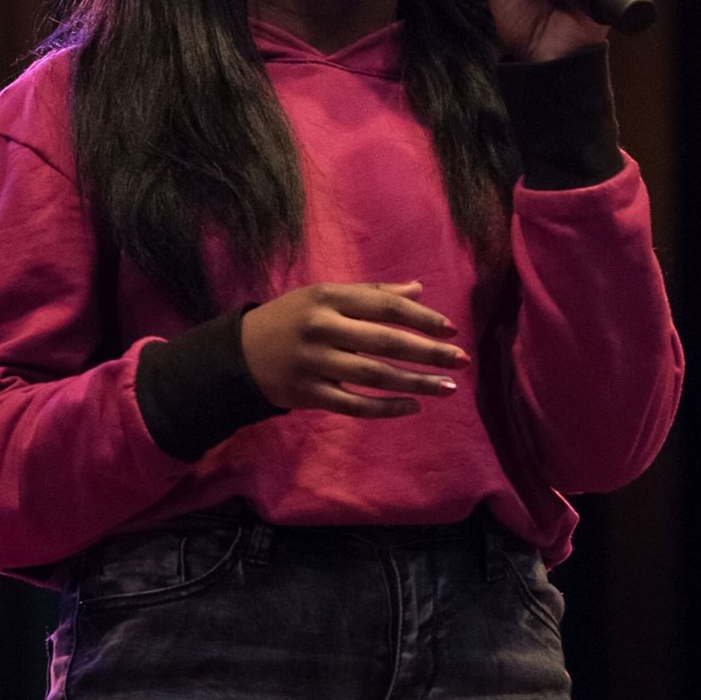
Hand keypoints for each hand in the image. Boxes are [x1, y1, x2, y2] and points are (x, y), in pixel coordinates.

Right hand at [240, 280, 470, 417]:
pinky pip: (355, 405)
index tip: (451, 330)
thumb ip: (371, 294)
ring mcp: (314, 364)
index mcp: (327, 298)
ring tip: (447, 388)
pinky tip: (413, 407)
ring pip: (374, 376)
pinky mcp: (308, 394)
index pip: (384, 306)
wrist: (238, 354)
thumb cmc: (291, 320)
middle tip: (461, 361)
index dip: (421, 318)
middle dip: (428, 353)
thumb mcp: (324, 297)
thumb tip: (418, 290)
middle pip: (385, 342)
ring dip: (415, 383)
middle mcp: (321, 328)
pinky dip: (387, 408)